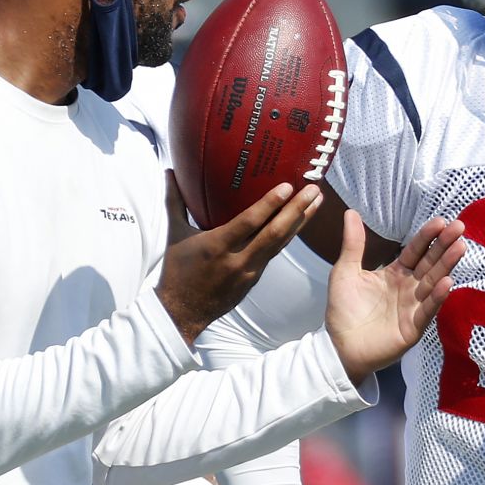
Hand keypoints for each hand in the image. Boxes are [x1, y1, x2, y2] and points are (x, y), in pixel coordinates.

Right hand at [157, 176, 320, 342]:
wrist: (182, 313)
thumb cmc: (176, 271)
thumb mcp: (175, 235)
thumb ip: (174, 202)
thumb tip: (169, 172)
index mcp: (217, 246)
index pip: (249, 222)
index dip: (270, 204)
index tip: (287, 186)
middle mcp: (237, 260)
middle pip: (274, 233)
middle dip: (297, 210)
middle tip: (314, 189)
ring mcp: (249, 272)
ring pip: (280, 244)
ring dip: (300, 222)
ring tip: (316, 201)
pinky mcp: (254, 279)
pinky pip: (275, 254)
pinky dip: (288, 236)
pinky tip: (300, 221)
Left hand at [324, 211, 465, 383]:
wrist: (338, 346)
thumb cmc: (342, 310)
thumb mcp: (345, 272)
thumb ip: (353, 244)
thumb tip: (350, 211)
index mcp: (395, 273)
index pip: (415, 251)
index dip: (427, 237)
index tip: (440, 221)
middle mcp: (409, 288)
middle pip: (430, 263)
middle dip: (444, 246)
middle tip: (459, 227)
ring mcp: (413, 307)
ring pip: (433, 282)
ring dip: (447, 265)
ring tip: (460, 248)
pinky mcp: (413, 327)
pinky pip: (427, 310)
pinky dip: (437, 297)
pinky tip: (447, 282)